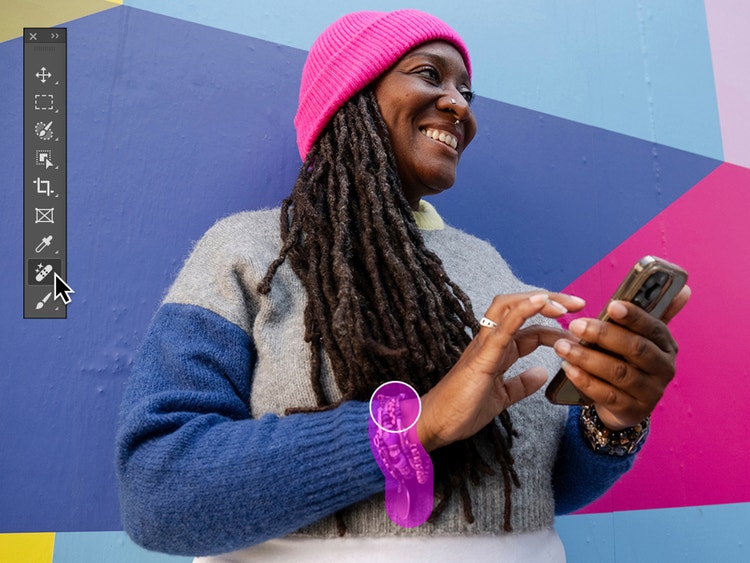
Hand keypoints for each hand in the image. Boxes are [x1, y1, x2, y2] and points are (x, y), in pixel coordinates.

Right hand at [417, 292, 585, 451]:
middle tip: (579, 304)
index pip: (529, 328)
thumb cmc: (461, 410)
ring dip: (539, 299)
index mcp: (496, 350)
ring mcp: (485, 345)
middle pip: (520, 306)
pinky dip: (522, 310)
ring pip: (510, 306)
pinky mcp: (482, 356)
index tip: (578, 331)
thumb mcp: (501, 397)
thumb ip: (521, 384)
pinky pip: (503, 326)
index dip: (554, 325)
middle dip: (551, 300)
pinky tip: (541, 302)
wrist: (436, 423)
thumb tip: (541, 374)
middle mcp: (490, 341)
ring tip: (565, 303)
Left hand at [553, 285, 690, 429]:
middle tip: (575, 325)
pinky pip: (607, 395)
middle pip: (636, 349)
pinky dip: (586, 381)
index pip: (653, 327)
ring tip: (562, 347)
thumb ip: (654, 313)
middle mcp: (664, 369)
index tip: (611, 305)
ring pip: (619, 373)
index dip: (634, 316)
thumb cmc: (629, 361)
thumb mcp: (642, 338)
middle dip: (603, 335)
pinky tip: (568, 369)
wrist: (626, 403)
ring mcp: (650, 392)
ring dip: (587, 358)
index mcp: (667, 345)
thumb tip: (683, 289)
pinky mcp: (633, 411)